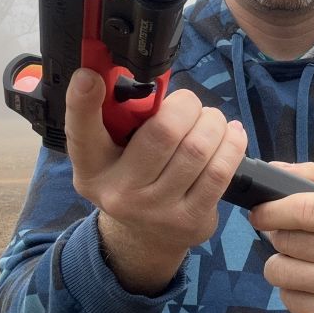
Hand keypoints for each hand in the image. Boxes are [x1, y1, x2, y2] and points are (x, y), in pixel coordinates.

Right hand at [65, 68, 247, 295]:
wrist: (146, 237)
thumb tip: (150, 82)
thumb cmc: (132, 178)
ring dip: (213, 123)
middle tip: (189, 105)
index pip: (81, 131)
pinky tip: (231, 135)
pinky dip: (232, 144)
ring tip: (212, 120)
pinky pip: (220, 172)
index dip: (82, 101)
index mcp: (92, 167)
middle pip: (163, 132)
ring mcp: (156, 210)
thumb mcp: (111, 154)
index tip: (89, 75)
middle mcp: (119, 192)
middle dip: (186, 106)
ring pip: (197, 149)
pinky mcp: (190, 220)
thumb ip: (119, 120)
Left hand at [248, 162, 313, 312]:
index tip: (259, 212)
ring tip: (300, 257)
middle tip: (292, 234)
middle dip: (279, 235)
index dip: (271, 210)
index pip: (303, 211)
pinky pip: (287, 299)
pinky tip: (309, 279)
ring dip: (281, 262)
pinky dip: (291, 288)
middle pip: (286, 242)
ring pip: (279, 272)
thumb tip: (273, 172)